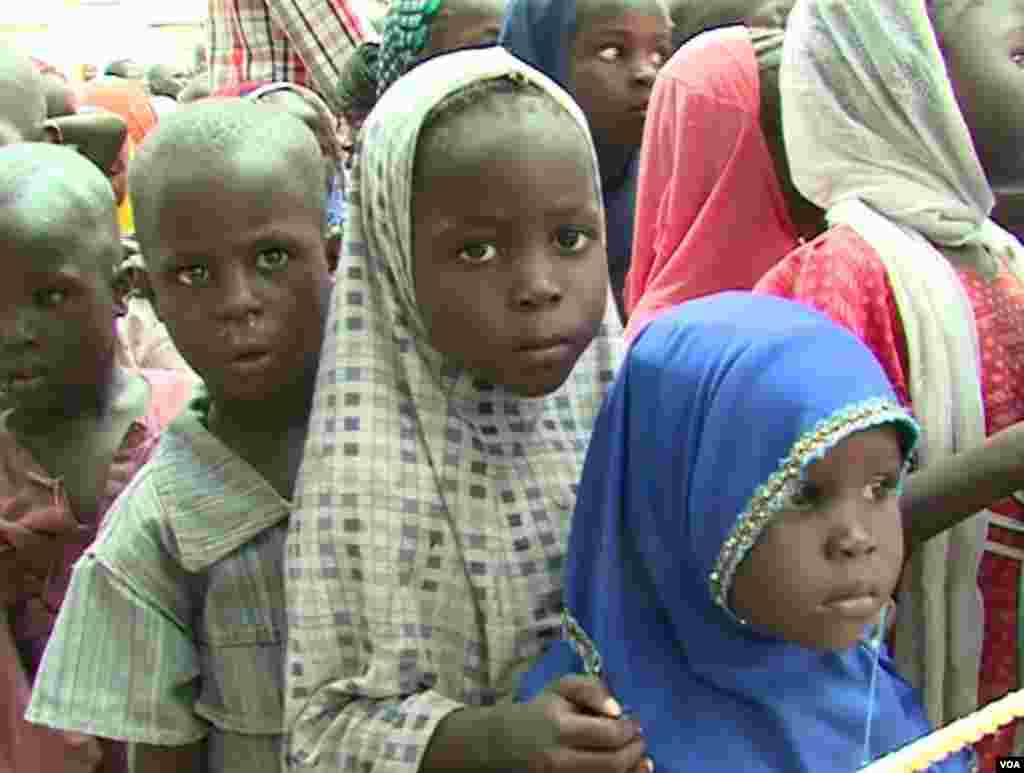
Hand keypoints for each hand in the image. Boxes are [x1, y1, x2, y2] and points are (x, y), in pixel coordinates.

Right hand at [503, 675, 650, 772]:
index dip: (630, 730)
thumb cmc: (539, 712)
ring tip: (636, 756)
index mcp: (559, 727)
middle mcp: (558, 759)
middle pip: (614, 764)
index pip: (609, 734)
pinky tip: (625, 771)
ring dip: (631, 769)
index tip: (634, 723)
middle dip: (635, 751)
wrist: (504, 743)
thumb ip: (590, 689)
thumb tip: (617, 710)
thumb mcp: (560, 688)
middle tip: (638, 740)